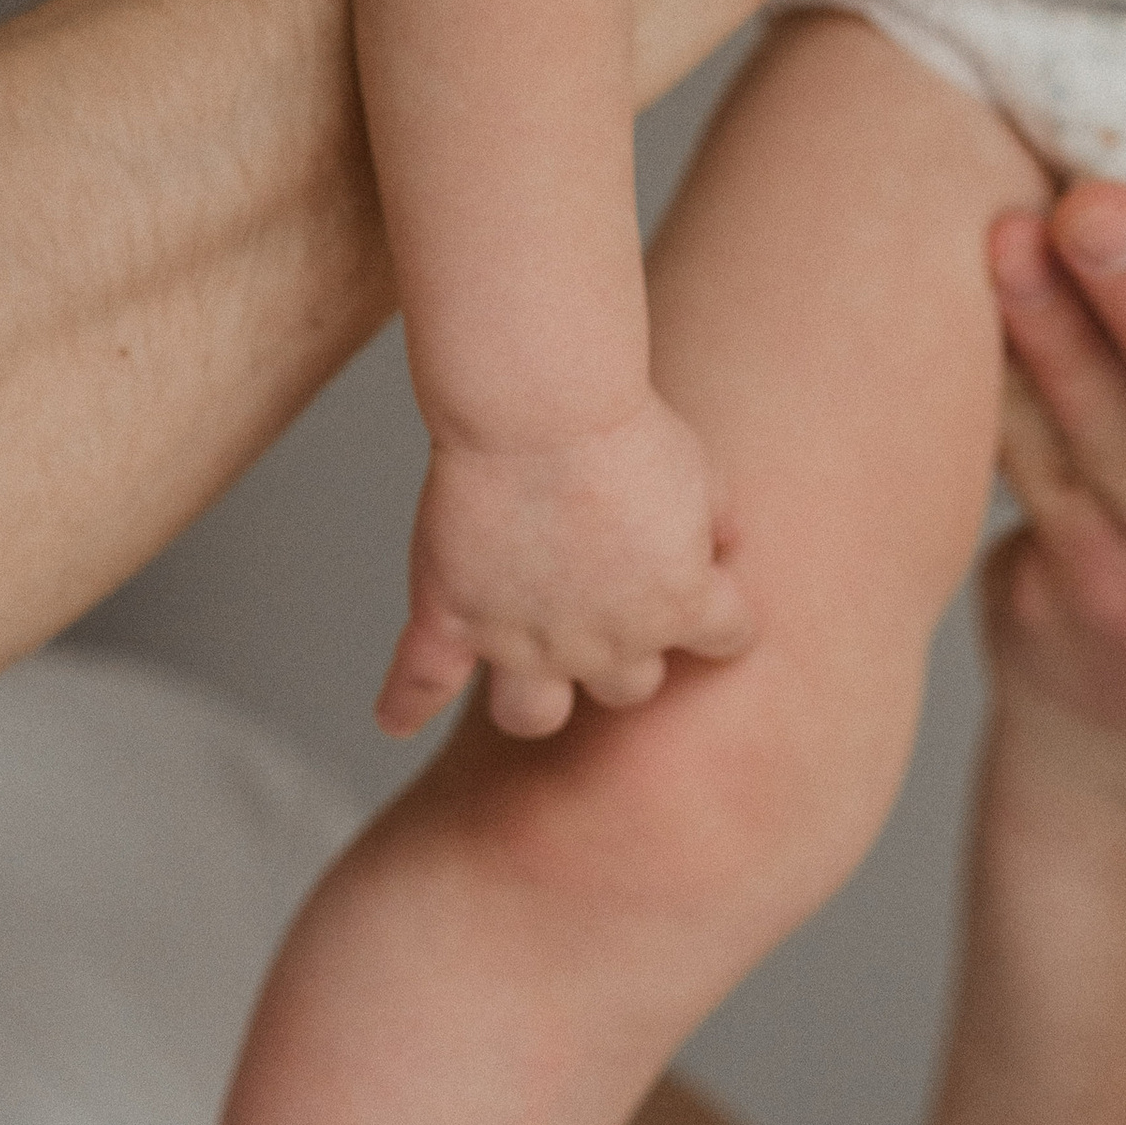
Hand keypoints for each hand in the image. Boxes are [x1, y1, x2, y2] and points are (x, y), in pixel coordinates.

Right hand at [374, 397, 751, 742]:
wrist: (539, 407)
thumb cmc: (623, 424)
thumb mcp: (700, 468)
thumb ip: (717, 519)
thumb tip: (726, 545)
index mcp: (678, 604)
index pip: (727, 639)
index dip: (717, 614)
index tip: (704, 588)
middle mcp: (605, 642)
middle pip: (630, 687)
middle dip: (624, 649)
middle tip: (609, 599)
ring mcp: (522, 640)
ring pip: (534, 713)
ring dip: (536, 695)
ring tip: (530, 666)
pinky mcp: (452, 620)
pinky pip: (420, 686)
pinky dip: (405, 704)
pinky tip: (398, 717)